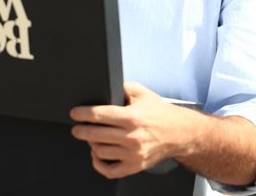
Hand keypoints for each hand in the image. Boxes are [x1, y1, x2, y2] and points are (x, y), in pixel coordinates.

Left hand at [70, 81, 197, 178]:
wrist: (181, 133)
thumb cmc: (160, 113)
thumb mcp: (142, 93)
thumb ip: (122, 87)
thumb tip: (102, 84)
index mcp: (131, 117)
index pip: (98, 115)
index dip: (81, 114)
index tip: (74, 113)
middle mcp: (132, 137)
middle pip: (95, 134)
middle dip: (80, 130)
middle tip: (76, 127)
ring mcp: (134, 154)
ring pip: (100, 151)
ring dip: (90, 144)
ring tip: (90, 137)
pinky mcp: (136, 166)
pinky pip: (110, 170)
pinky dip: (98, 164)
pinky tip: (97, 154)